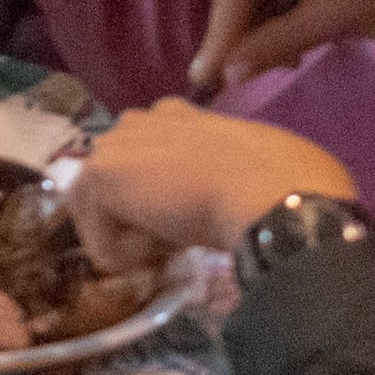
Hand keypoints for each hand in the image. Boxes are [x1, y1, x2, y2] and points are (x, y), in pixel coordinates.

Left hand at [65, 103, 356, 273]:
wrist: (270, 192)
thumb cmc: (275, 184)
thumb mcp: (235, 173)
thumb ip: (207, 177)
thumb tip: (202, 207)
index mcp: (174, 115)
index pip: (141, 164)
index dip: (160, 203)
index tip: (192, 221)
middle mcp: (138, 120)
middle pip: (113, 189)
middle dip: (136, 221)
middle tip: (179, 237)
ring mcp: (115, 143)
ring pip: (102, 215)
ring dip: (132, 241)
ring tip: (174, 244)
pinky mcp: (101, 175)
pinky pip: (99, 240)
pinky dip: (128, 259)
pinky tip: (166, 246)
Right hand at [194, 0, 374, 94]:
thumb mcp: (329, 22)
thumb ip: (273, 45)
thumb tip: (226, 76)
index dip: (221, 32)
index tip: (204, 75)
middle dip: (241, 32)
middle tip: (230, 80)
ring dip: (261, 26)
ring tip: (284, 60)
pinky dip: (276, 12)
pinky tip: (292, 41)